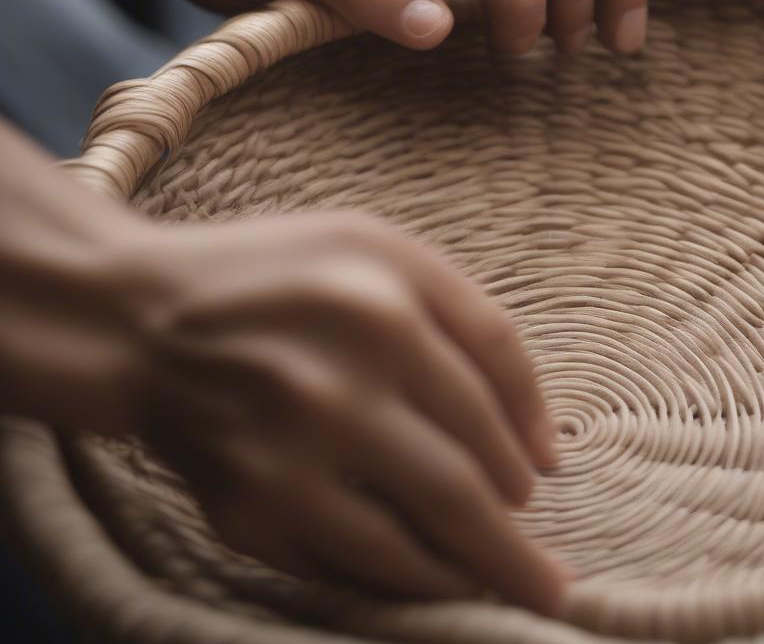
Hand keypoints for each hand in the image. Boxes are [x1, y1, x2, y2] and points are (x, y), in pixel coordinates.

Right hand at [124, 210, 563, 610]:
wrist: (139, 316)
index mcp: (385, 296)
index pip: (499, 374)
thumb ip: (465, 316)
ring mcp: (291, 449)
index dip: (536, 428)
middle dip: (522, 538)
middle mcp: (342, 375)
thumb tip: (539, 437)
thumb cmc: (277, 275)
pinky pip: (349, 564)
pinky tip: (432, 582)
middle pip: (470, 477)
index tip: (550, 471)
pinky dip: (403, 582)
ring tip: (513, 589)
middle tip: (552, 575)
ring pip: (418, 537)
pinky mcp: (247, 506)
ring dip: (479, 574)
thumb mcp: (375, 247)